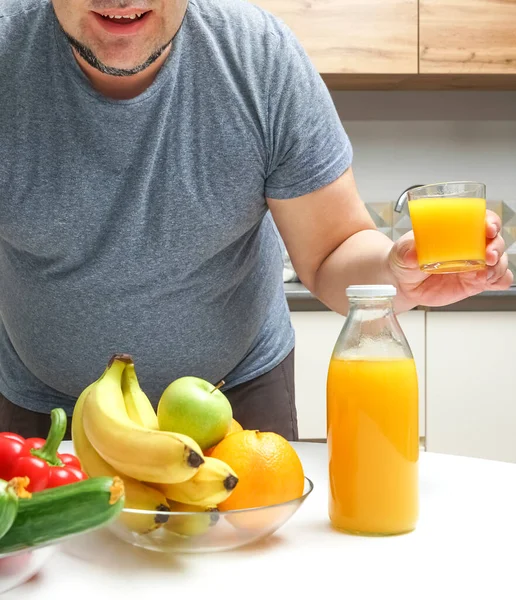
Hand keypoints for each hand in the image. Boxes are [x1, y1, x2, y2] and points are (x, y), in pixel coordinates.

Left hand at [388, 210, 512, 307]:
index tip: (488, 228)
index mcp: (457, 230)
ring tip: (484, 274)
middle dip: (496, 247)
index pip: (482, 219)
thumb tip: (412, 255)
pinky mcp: (475, 283)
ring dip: (498, 266)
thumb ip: (407, 251)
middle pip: (496, 241)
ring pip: (499, 262)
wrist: (403, 283)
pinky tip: (489, 282)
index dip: (491, 221)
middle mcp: (471, 246)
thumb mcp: (403, 250)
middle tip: (487, 256)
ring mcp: (475, 265)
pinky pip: (497, 281)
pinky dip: (500, 280)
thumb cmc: (406, 257)